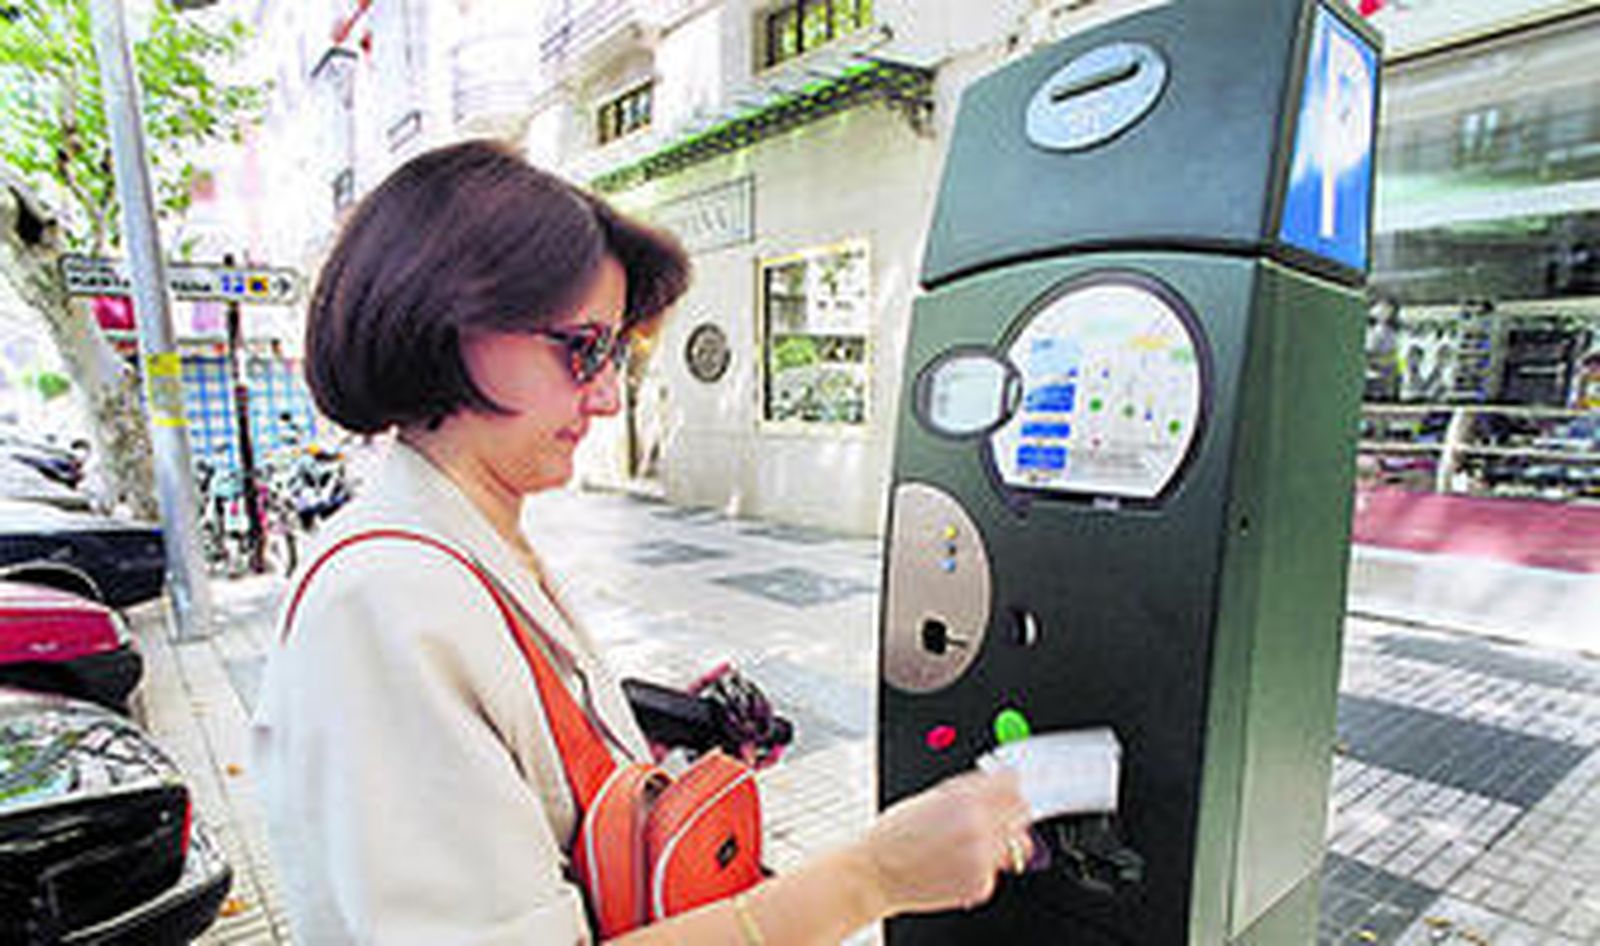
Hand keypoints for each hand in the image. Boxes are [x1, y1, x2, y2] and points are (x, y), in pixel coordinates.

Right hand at [858, 770, 1033, 915]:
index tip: (1005, 792)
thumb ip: (970, 792)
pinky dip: (982, 868)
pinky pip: (996, 870)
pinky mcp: (981, 884)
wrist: (876, 873)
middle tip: (991, 820)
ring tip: (969, 846)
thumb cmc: (895, 836)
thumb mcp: (932, 797)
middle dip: (1010, 814)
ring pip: (1015, 844)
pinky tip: (956, 865)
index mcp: (965, 799)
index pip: (1013, 783)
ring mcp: (982, 858)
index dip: (1008, 786)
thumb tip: (1000, 787)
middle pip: (1022, 813)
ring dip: (999, 843)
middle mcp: (979, 827)